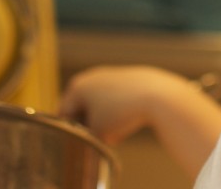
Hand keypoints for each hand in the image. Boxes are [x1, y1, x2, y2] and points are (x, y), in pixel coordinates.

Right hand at [60, 65, 188, 144]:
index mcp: (76, 87)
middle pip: (80, 108)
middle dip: (87, 125)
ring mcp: (108, 75)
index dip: (69, 134)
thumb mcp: (98, 133)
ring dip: (102, 119)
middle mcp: (89, 77)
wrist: (157, 95)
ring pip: (98, 105)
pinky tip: (127, 119)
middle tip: (97, 140)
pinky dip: (117, 111)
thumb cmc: (122, 113)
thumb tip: (88, 139)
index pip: (63, 115)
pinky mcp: (126, 78)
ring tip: (115, 131)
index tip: (78, 147)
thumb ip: (86, 137)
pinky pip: (114, 100)